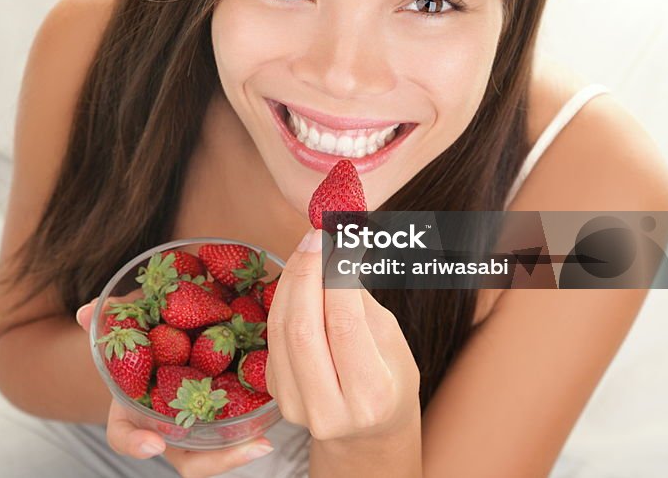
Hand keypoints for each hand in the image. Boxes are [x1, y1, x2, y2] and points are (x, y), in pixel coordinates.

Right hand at [76, 296, 275, 477]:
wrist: (174, 334)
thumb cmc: (151, 336)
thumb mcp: (134, 327)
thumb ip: (113, 321)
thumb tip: (85, 311)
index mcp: (137, 409)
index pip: (125, 436)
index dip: (135, 444)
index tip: (152, 445)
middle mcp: (169, 426)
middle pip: (188, 459)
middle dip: (215, 460)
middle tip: (244, 447)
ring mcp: (200, 426)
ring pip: (217, 450)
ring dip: (239, 450)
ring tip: (263, 441)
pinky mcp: (228, 413)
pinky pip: (240, 425)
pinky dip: (258, 420)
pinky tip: (276, 408)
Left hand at [265, 229, 420, 443]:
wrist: (367, 432)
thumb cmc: (390, 380)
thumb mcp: (392, 342)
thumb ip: (361, 302)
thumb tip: (336, 250)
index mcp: (371, 398)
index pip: (345, 326)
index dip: (339, 276)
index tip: (342, 238)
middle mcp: (329, 410)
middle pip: (303, 329)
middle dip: (307, 273)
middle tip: (317, 236)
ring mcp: (296, 406)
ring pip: (281, 329)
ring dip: (291, 280)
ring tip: (308, 248)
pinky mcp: (276, 393)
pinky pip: (274, 336)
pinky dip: (284, 300)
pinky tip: (299, 278)